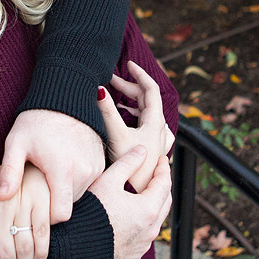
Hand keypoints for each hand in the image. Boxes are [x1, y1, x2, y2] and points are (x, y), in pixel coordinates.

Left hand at [0, 109, 103, 223]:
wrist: (66, 99)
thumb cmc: (37, 121)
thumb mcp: (17, 143)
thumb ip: (9, 171)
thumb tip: (0, 198)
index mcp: (62, 169)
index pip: (60, 214)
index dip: (46, 217)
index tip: (33, 209)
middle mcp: (84, 171)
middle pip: (69, 207)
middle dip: (53, 204)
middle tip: (37, 189)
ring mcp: (95, 168)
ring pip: (79, 196)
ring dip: (64, 193)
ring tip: (48, 177)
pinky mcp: (101, 164)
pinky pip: (88, 184)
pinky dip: (75, 183)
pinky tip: (61, 170)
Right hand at [88, 146, 171, 258]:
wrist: (76, 248)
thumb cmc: (91, 213)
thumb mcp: (108, 181)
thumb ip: (127, 163)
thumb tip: (141, 151)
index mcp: (148, 209)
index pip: (164, 184)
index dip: (164, 169)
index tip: (161, 160)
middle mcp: (150, 229)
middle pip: (165, 203)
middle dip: (162, 186)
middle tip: (156, 174)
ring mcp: (143, 244)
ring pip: (156, 220)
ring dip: (154, 205)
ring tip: (144, 193)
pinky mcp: (134, 255)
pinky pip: (145, 235)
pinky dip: (143, 222)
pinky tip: (132, 216)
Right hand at [99, 60, 175, 191]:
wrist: (136, 194)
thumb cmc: (129, 169)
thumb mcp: (115, 134)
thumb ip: (107, 110)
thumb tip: (98, 89)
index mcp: (155, 122)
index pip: (150, 88)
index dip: (139, 74)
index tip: (128, 64)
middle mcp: (160, 130)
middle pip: (148, 100)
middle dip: (130, 87)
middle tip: (112, 81)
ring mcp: (158, 140)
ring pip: (148, 112)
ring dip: (132, 102)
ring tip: (117, 98)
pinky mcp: (152, 149)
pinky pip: (147, 124)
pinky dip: (135, 115)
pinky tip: (125, 119)